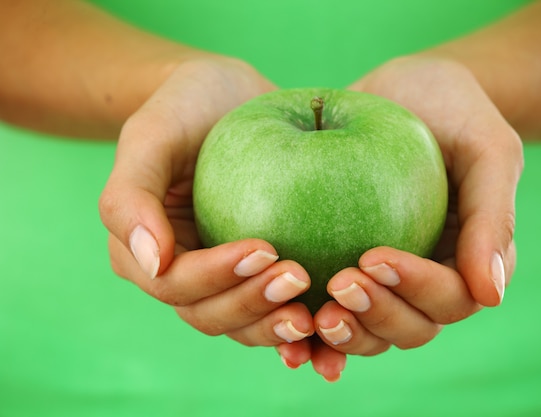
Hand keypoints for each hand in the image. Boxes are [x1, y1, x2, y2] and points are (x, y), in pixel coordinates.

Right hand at [99, 56, 317, 349]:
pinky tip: (331, 324)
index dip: (216, 276)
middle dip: (253, 305)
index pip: (176, 283)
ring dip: (277, 325)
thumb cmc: (185, 108)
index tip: (264, 248)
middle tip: (299, 278)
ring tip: (317, 312)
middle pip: (211, 314)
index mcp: (146, 253)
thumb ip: (131, 196)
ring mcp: (224, 278)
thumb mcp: (151, 135)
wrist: (227, 97)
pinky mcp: (259, 274)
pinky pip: (276, 309)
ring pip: (244, 324)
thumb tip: (153, 263)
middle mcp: (184, 274)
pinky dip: (300, 328)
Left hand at [279, 56, 522, 370]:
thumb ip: (493, 217)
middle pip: (410, 328)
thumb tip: (490, 297)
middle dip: (375, 316)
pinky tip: (282, 330)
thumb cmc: (454, 111)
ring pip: (369, 332)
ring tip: (309, 317)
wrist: (407, 91)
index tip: (373, 258)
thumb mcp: (487, 149)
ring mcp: (386, 280)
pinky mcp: (345, 267)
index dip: (413, 289)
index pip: (449, 297)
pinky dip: (308, 331)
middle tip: (338, 285)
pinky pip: (328, 308)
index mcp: (469, 262)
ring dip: (342, 335)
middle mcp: (428, 281)